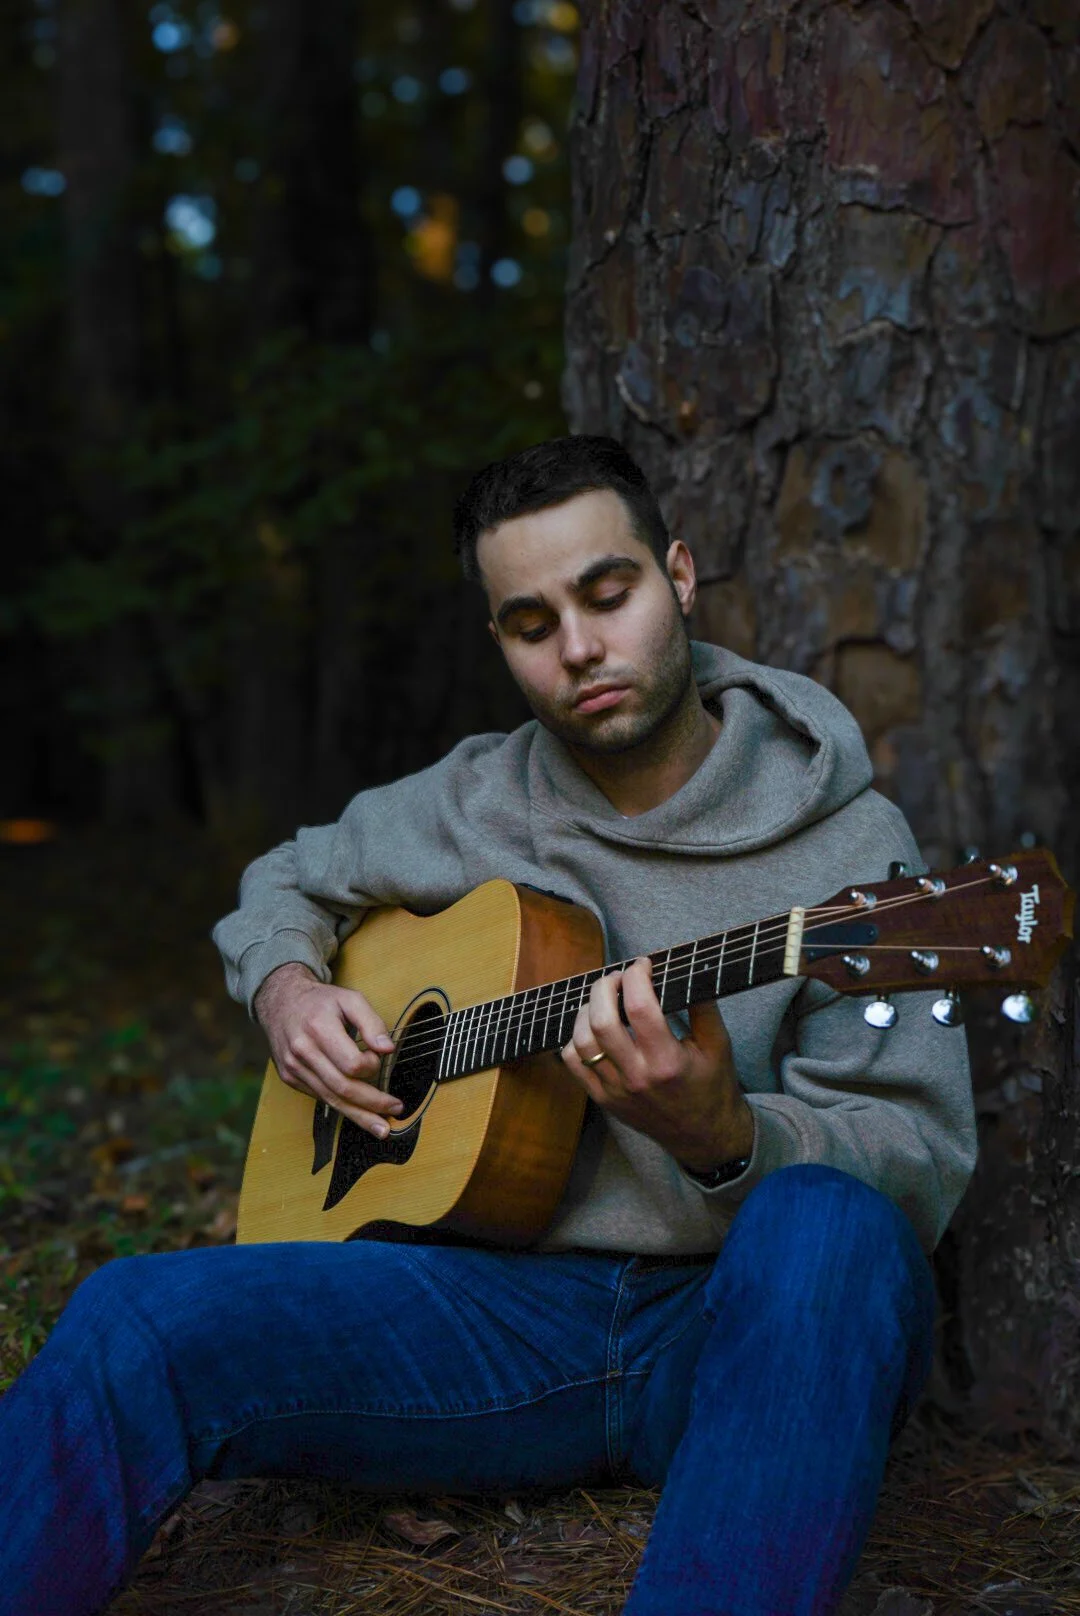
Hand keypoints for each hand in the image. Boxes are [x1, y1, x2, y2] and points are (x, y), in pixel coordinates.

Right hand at [253, 963, 402, 1137]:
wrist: (280, 1002)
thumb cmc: (320, 1001)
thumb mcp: (349, 999)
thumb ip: (371, 1021)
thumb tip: (388, 1049)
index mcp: (318, 1029)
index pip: (351, 1064)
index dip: (372, 1065)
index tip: (378, 1057)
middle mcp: (302, 1052)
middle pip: (343, 1088)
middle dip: (372, 1104)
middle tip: (396, 1109)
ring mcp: (293, 1068)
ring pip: (331, 1100)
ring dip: (359, 1116)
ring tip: (381, 1128)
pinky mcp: (290, 1077)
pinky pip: (320, 1097)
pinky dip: (341, 1106)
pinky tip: (358, 1112)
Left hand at [560, 956, 753, 1171]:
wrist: (704, 1137)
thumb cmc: (713, 1087)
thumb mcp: (719, 1045)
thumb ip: (703, 1006)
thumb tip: (688, 967)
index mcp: (667, 1062)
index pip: (640, 1008)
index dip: (636, 976)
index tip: (643, 965)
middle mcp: (637, 1077)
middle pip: (601, 1020)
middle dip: (605, 987)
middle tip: (618, 977)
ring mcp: (615, 1090)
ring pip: (582, 1040)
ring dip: (587, 1010)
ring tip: (604, 999)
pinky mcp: (603, 1099)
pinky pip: (573, 1062)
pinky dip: (576, 1038)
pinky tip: (592, 1027)